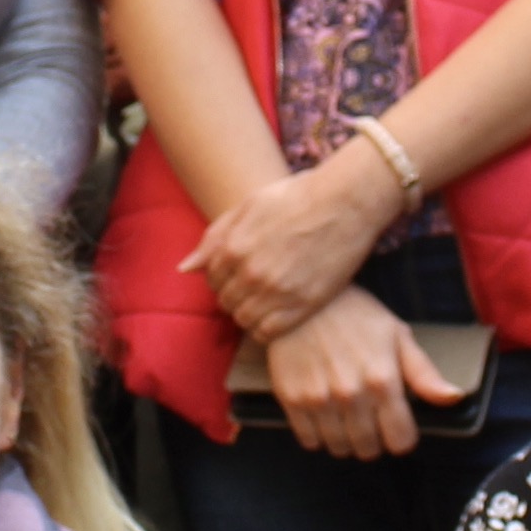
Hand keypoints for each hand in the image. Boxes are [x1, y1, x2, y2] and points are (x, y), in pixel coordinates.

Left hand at [186, 146, 396, 335]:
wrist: (345, 202)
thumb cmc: (297, 197)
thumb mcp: (249, 207)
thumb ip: (215, 238)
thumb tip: (185, 269)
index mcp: (232, 247)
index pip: (212, 279)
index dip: (225, 277)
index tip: (243, 270)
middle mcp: (249, 273)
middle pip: (226, 302)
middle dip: (236, 294)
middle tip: (258, 284)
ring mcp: (275, 292)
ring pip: (244, 320)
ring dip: (250, 312)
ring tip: (269, 298)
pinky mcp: (301, 306)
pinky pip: (268, 333)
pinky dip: (266, 327)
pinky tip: (279, 313)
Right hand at [266, 286, 448, 457]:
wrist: (300, 300)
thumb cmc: (354, 314)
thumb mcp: (397, 335)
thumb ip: (424, 374)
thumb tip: (455, 398)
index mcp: (383, 380)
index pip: (400, 440)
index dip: (402, 437)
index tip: (396, 426)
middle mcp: (351, 395)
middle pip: (369, 449)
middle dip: (374, 440)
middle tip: (370, 421)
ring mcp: (319, 399)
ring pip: (339, 448)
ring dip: (346, 440)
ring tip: (346, 418)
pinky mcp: (292, 400)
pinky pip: (309, 441)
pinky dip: (318, 436)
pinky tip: (323, 415)